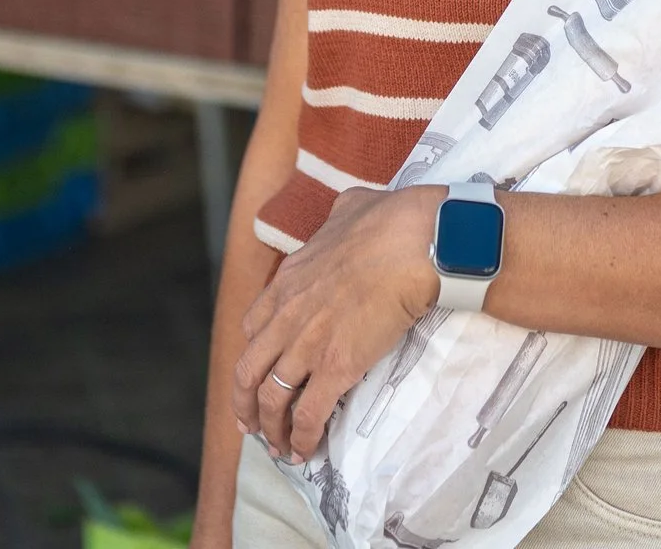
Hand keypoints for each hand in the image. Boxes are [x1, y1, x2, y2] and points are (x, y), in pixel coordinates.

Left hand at [233, 187, 440, 461]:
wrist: (414, 243)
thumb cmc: (390, 221)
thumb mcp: (350, 209)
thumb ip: (339, 217)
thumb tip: (348, 212)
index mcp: (288, 281)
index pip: (252, 326)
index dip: (251, 355)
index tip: (257, 371)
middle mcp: (287, 316)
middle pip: (248, 370)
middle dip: (245, 403)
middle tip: (251, 424)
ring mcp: (308, 344)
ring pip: (271, 399)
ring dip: (272, 429)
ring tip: (281, 448)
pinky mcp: (335, 367)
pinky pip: (308, 414)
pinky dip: (302, 437)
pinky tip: (305, 450)